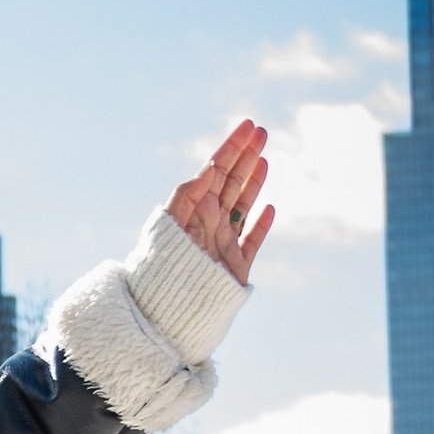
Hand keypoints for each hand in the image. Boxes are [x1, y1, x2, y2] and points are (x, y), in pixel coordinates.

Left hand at [167, 118, 272, 287]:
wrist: (169, 308)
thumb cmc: (164, 266)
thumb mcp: (170, 224)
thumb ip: (187, 195)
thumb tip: (209, 167)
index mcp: (194, 209)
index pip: (216, 170)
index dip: (232, 146)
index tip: (247, 125)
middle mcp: (210, 222)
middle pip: (232, 181)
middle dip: (246, 156)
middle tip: (262, 132)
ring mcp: (224, 243)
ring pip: (243, 205)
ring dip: (254, 181)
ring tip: (265, 159)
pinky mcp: (236, 266)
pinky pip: (252, 240)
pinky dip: (261, 224)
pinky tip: (270, 208)